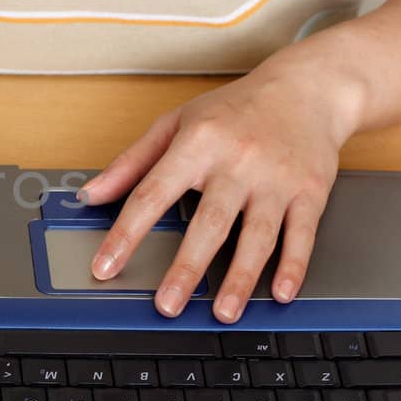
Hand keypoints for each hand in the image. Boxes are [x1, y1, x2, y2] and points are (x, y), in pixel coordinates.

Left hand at [80, 61, 363, 322]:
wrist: (306, 89)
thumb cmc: (234, 109)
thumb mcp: (176, 123)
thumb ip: (131, 163)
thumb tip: (91, 195)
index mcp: (197, 144)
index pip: (152, 194)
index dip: (126, 234)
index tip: (106, 266)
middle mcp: (237, 162)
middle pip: (209, 223)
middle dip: (187, 268)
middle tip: (168, 305)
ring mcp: (276, 179)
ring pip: (257, 235)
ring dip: (240, 278)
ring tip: (223, 312)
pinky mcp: (310, 191)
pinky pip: (302, 234)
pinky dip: (293, 265)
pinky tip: (279, 292)